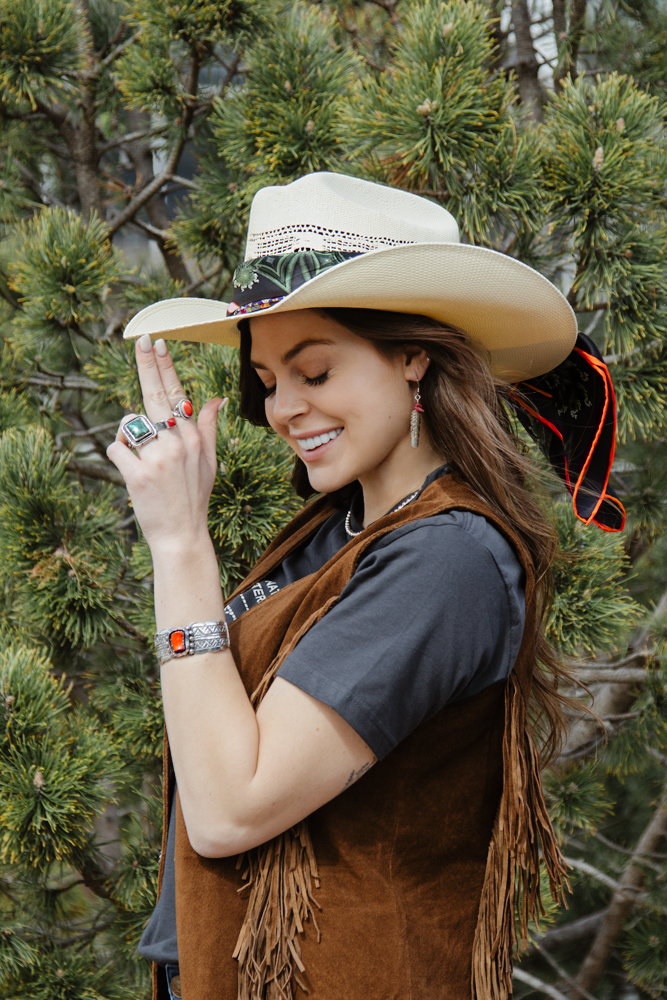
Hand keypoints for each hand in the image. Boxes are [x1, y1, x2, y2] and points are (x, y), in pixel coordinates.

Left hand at [107, 334, 225, 552]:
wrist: (182, 535)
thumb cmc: (193, 498)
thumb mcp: (208, 462)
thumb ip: (210, 427)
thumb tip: (218, 398)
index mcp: (194, 438)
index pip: (178, 394)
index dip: (165, 367)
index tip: (157, 343)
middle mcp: (178, 443)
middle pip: (156, 395)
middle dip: (148, 364)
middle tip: (142, 339)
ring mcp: (158, 458)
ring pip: (130, 424)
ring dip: (128, 436)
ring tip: (142, 460)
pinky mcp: (137, 474)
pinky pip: (116, 447)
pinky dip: (118, 455)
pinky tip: (131, 470)